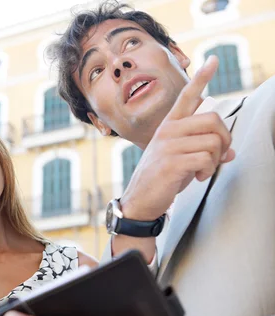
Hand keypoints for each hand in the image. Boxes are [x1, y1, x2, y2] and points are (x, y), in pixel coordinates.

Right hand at [121, 55, 234, 220]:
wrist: (140, 200)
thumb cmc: (161, 179)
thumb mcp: (183, 161)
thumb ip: (205, 151)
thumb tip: (230, 152)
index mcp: (169, 126)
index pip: (187, 96)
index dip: (201, 77)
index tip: (214, 60)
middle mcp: (168, 130)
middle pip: (213, 119)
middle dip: (224, 139)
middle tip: (218, 156)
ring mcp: (168, 145)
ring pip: (213, 141)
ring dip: (215, 160)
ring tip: (203, 170)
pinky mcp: (171, 162)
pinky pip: (206, 158)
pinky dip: (208, 170)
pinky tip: (198, 177)